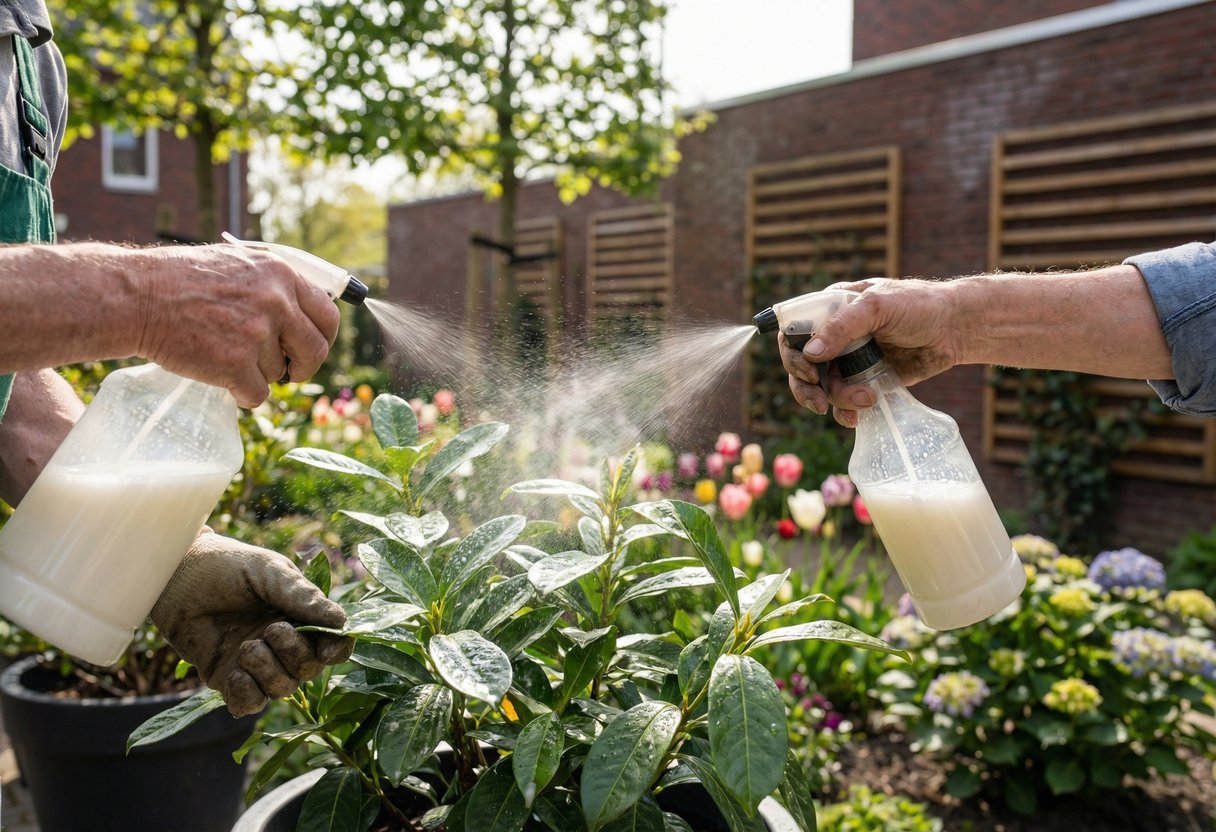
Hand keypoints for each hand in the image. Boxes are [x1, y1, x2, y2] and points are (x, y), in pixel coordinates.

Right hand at [132, 244, 340, 406]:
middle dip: (304, 366)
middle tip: (290, 371)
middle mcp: (276, 302)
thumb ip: (276, 284)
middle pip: (315, 350)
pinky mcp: (235, 365)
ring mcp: (256, 334)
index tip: (312, 348)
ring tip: (224, 353)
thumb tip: (310, 311)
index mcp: (281, 274)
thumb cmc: (182, 280)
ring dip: (257, 372)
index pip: (328, 315)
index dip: (323, 337)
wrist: (136, 297)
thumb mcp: (238, 263)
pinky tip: (222, 379)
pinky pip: (257, 395)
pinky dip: (242, 394)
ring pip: (279, 373)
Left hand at [151, 531, 352, 716]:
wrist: (176, 574)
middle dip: (295, 656)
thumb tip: (339, 622)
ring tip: (246, 648)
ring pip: (281, 689)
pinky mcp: (226, 677)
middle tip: (271, 630)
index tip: (325, 650)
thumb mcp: (269, 572)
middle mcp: (282, 643)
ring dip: (268, 673)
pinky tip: (233, 674)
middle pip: (308, 670)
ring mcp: (255, 662)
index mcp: (300, 616)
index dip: (336, 650)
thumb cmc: (226, 565)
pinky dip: (246, 695)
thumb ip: (301, 597)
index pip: (332, 642)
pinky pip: (248, 704)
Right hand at [779, 278, 962, 425]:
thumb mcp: (878, 307)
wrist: (957, 329)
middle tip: (820, 401)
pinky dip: (845, 412)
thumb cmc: (919, 305)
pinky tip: (857, 417)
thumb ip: (842, 327)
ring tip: (866, 399)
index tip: (808, 370)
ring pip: (822, 388)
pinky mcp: (866, 380)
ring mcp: (849, 360)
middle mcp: (835, 336)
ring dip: (838, 399)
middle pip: (801, 365)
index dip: (792, 353)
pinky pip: (843, 401)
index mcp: (831, 309)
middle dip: (807, 386)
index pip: (793, 332)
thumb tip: (810, 353)